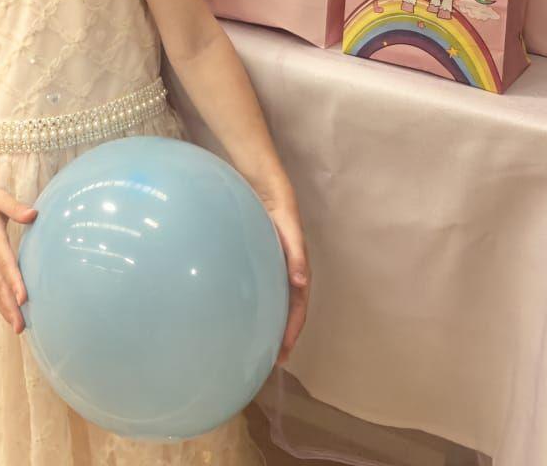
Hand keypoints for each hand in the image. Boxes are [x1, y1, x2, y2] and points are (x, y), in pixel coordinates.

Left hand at [265, 198, 310, 367]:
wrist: (264, 187)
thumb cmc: (280, 208)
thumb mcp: (289, 230)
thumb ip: (296, 255)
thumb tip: (301, 283)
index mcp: (297, 268)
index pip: (298, 306)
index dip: (293, 330)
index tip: (284, 352)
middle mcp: (287, 272)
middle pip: (288, 309)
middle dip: (283, 335)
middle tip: (272, 360)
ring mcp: (273, 267)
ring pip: (275, 301)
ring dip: (272, 323)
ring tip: (260, 345)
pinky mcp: (259, 261)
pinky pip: (261, 288)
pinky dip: (259, 304)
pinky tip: (245, 314)